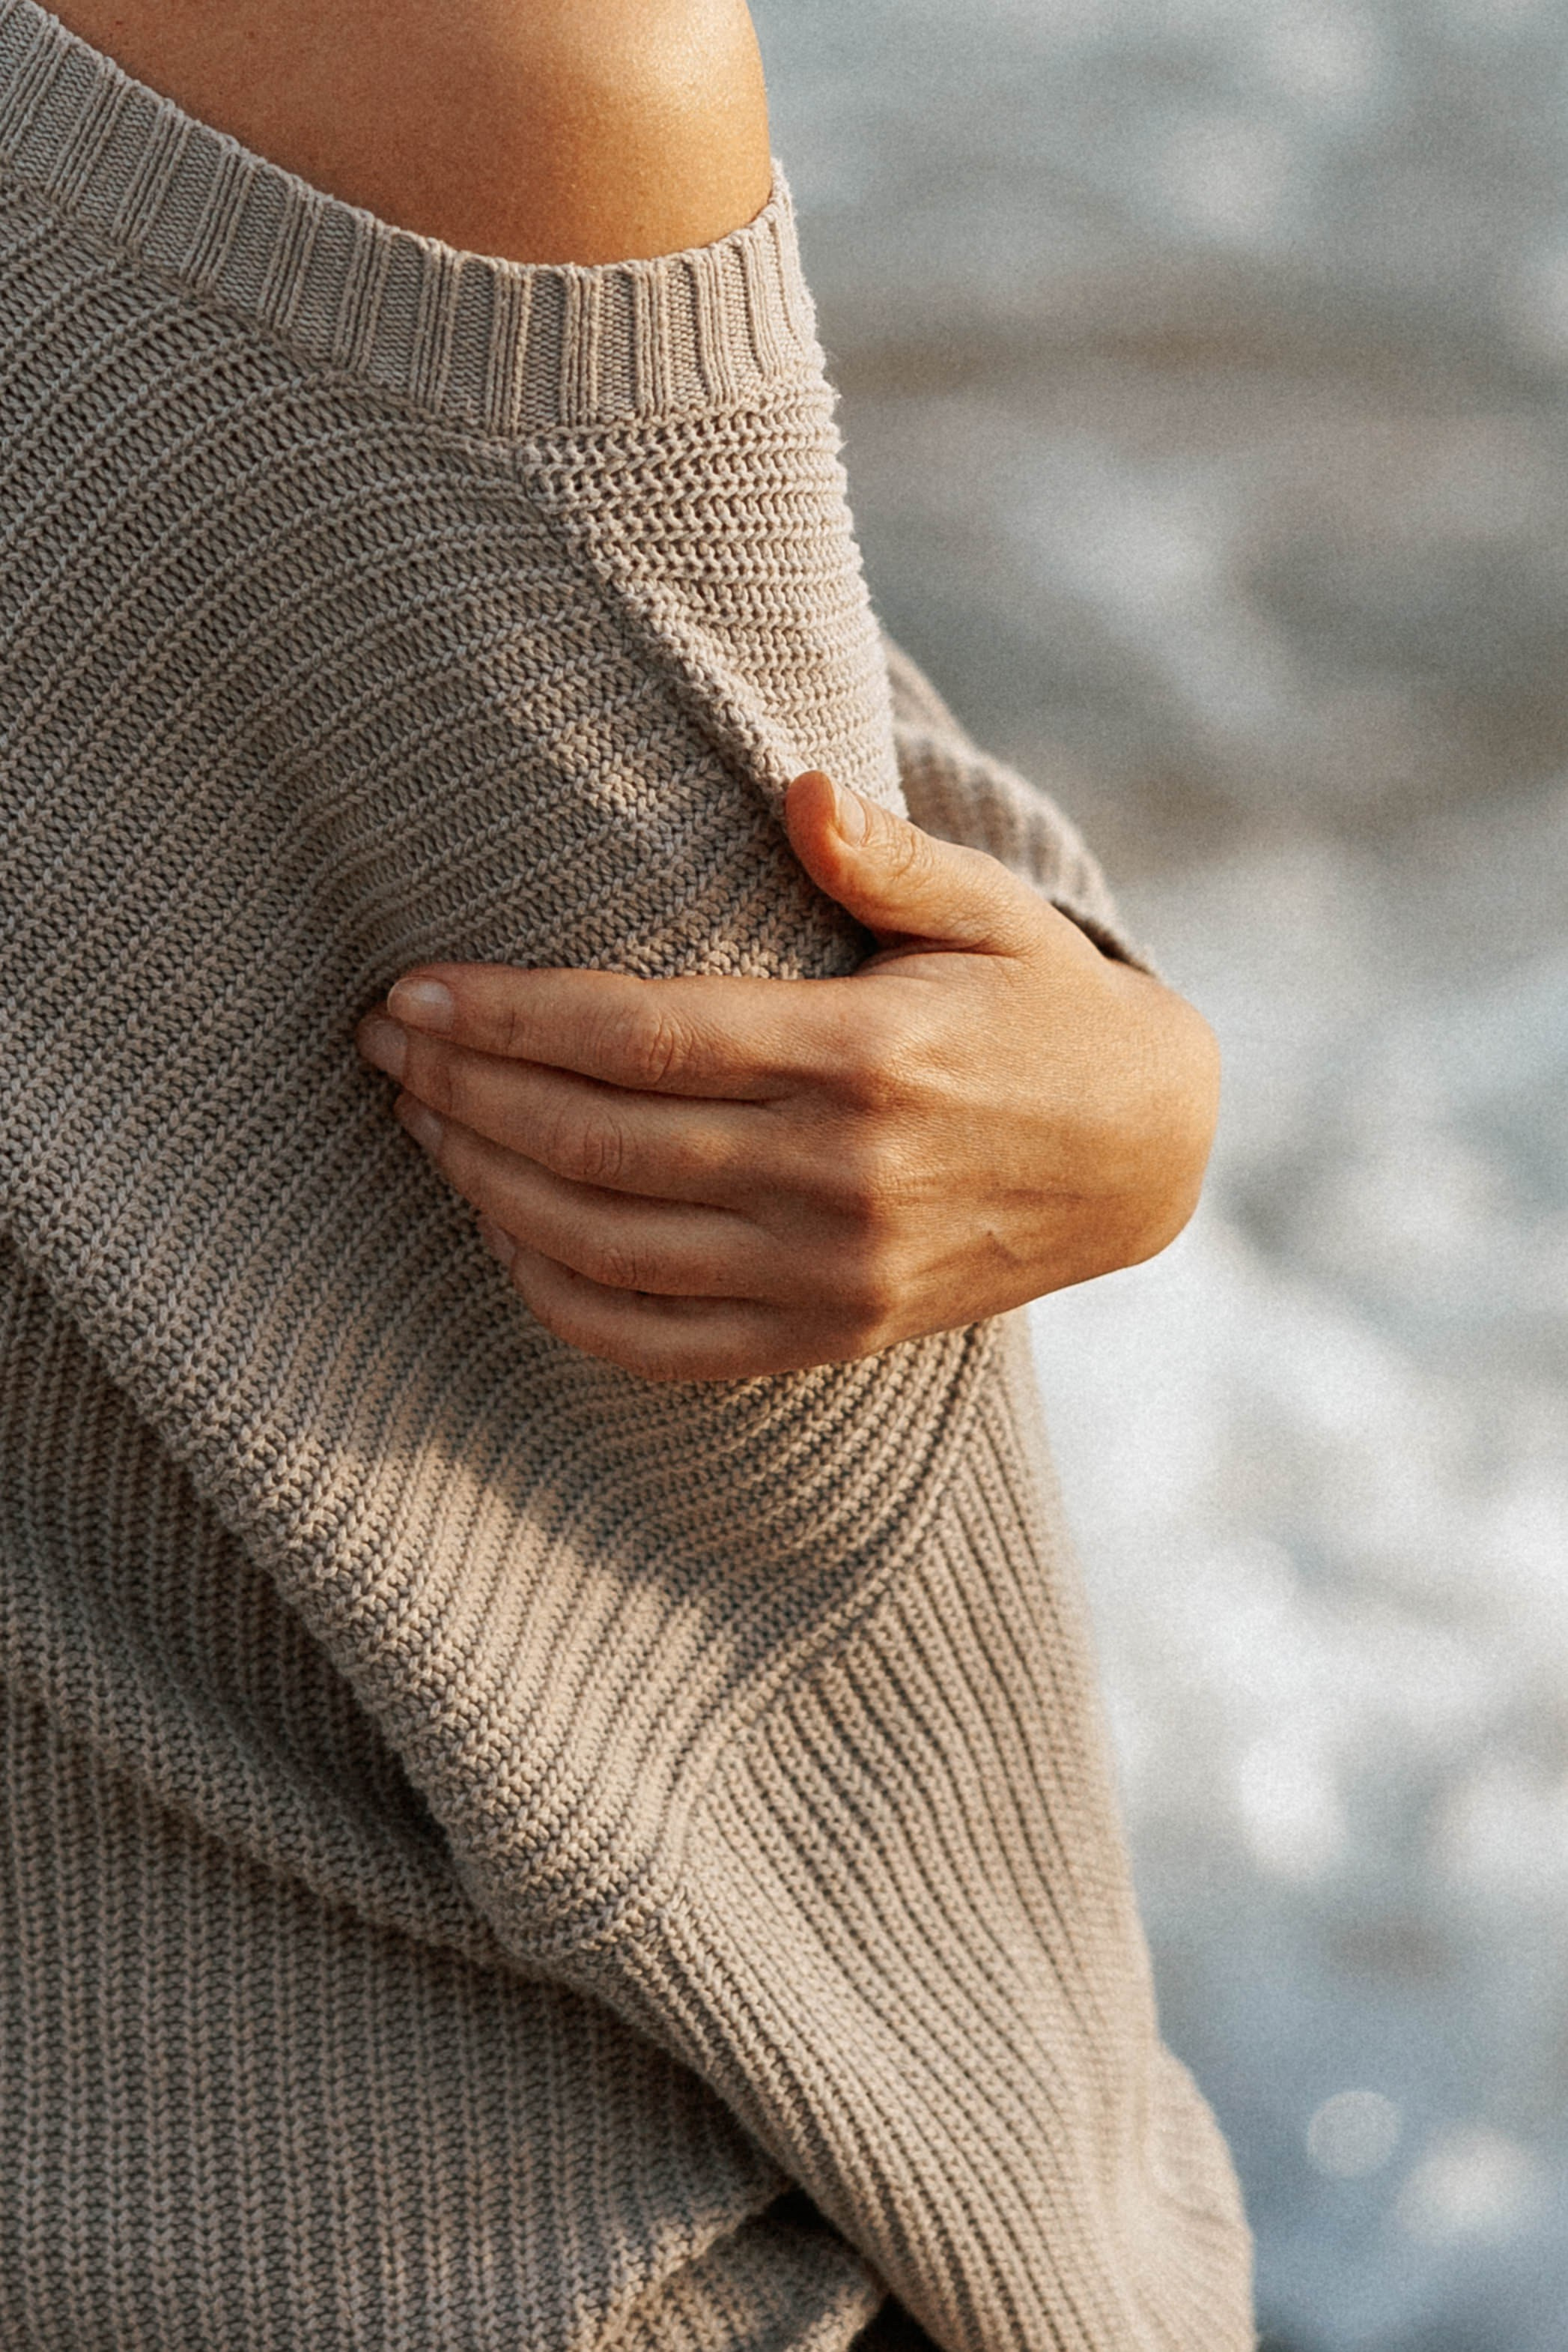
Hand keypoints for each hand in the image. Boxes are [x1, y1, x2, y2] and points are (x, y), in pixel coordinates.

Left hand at [355, 772, 1219, 1381]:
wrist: (1143, 1159)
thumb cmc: (1044, 1010)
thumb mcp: (993, 913)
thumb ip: (886, 856)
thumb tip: (794, 790)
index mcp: (864, 1055)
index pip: (640, 1037)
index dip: (506, 1017)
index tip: (411, 992)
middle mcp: (839, 1177)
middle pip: (598, 1142)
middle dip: (465, 1093)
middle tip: (382, 1047)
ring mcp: (832, 1274)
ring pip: (608, 1247)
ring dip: (489, 1188)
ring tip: (422, 1125)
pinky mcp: (831, 1338)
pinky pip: (660, 1344)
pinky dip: (561, 1299)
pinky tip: (508, 1233)